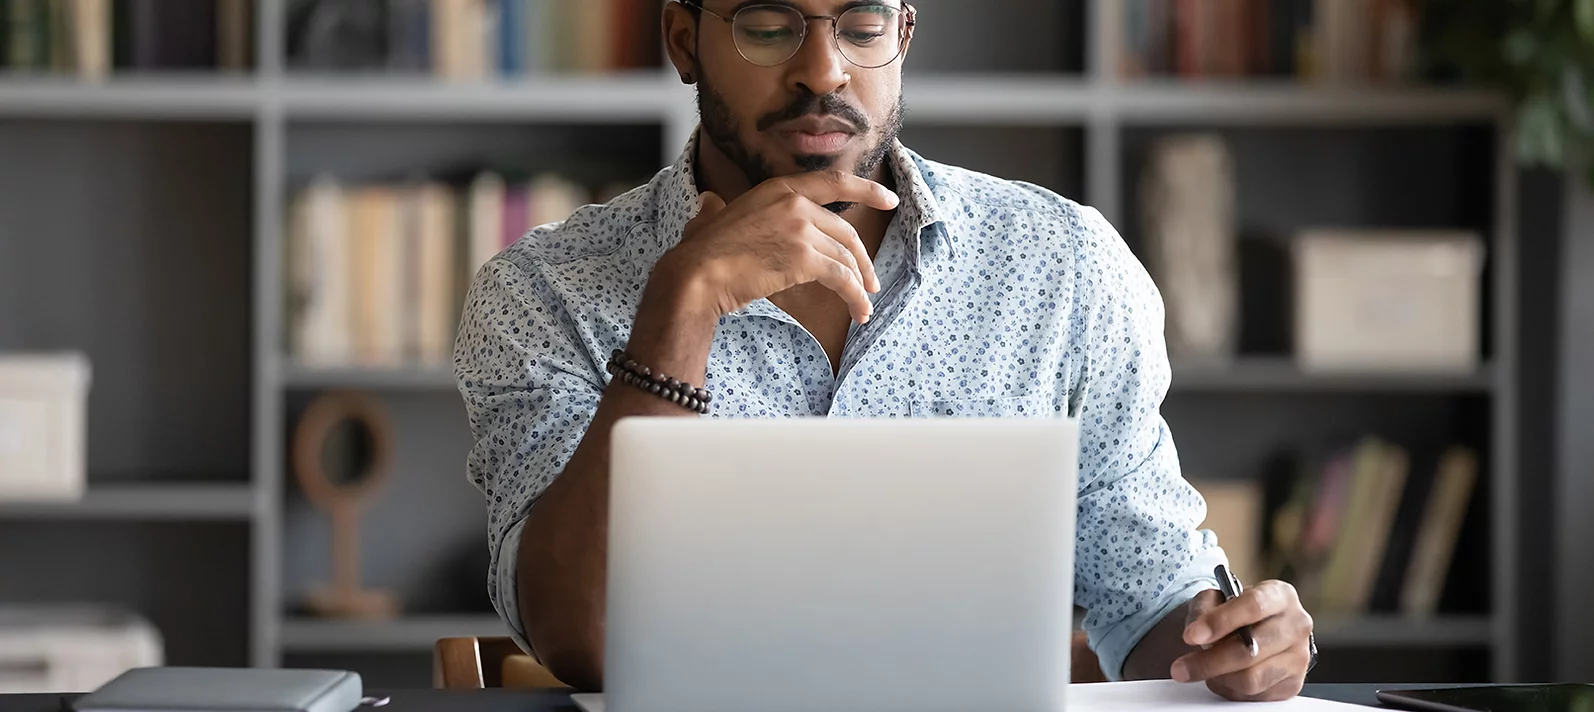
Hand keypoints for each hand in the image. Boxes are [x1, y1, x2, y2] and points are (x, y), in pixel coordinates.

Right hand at [656, 170, 899, 324]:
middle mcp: (794, 202)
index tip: (889, 199)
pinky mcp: (804, 258)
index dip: (867, 190)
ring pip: (846, 257)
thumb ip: (717, 209)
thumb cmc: (698, 252)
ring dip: (859, 284)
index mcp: (778, 189)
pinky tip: (858, 311)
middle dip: (862, 260)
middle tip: (869, 281)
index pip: (833, 183)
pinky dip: (854, 296)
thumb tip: (709, 204)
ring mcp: (801, 228)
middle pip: (844, 232)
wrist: (696, 274)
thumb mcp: (711, 217)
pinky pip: (841, 277)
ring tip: (863, 305)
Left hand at [1172, 581, 1313, 701]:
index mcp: (1280, 595)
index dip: (1220, 622)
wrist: (1255, 630)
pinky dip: (1230, 689)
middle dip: (1209, 662)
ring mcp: (1298, 657)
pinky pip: (1255, 696)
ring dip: (1218, 678)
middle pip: (1251, 651)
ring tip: (1202, 670)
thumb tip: (1197, 631)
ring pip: (1252, 679)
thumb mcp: (1215, 598)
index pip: (1253, 606)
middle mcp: (1296, 625)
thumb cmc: (1235, 612)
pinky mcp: (1293, 684)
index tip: (1191, 636)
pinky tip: (1222, 677)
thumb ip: (1203, 608)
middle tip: (1180, 668)